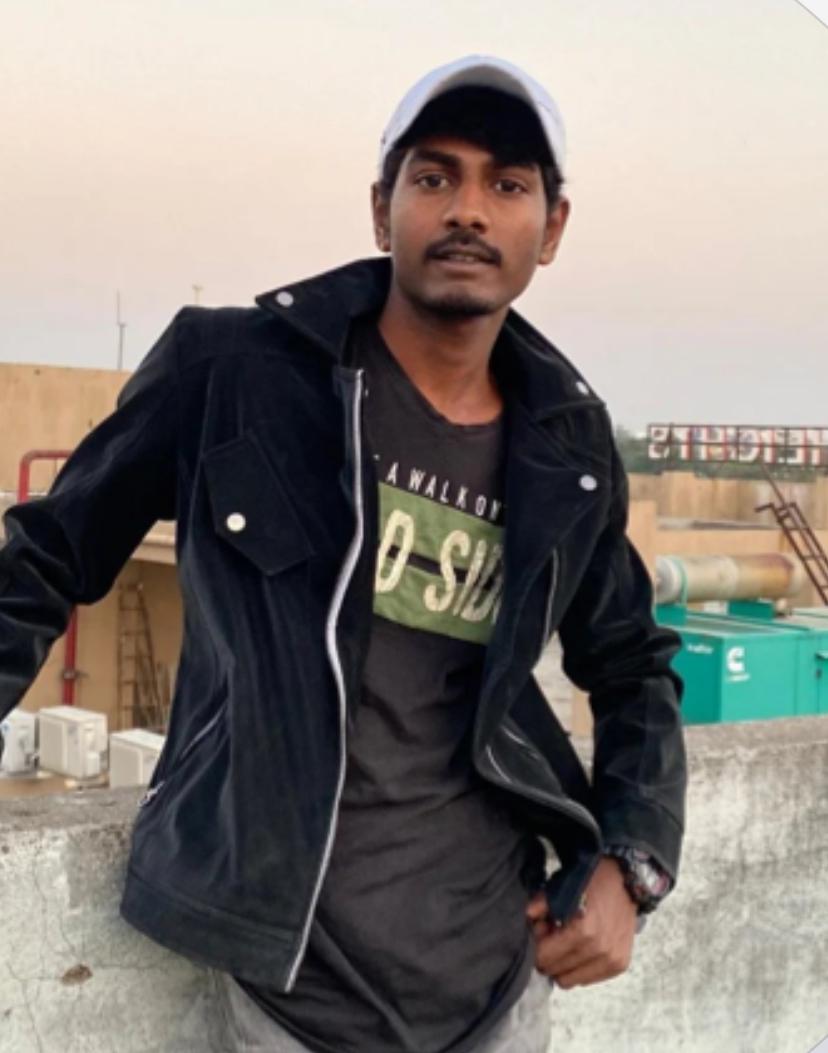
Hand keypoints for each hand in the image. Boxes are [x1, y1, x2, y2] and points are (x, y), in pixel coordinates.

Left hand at [526, 857, 637, 988]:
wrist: (623, 881)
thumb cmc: (590, 882)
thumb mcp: (559, 888)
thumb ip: (539, 906)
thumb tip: (527, 920)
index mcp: (583, 931)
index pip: (545, 957)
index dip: (537, 946)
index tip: (541, 932)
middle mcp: (599, 950)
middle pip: (555, 971)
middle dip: (548, 956)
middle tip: (552, 937)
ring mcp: (612, 959)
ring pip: (570, 981)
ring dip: (563, 965)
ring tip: (566, 943)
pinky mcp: (620, 964)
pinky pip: (588, 980)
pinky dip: (579, 968)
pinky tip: (581, 948)